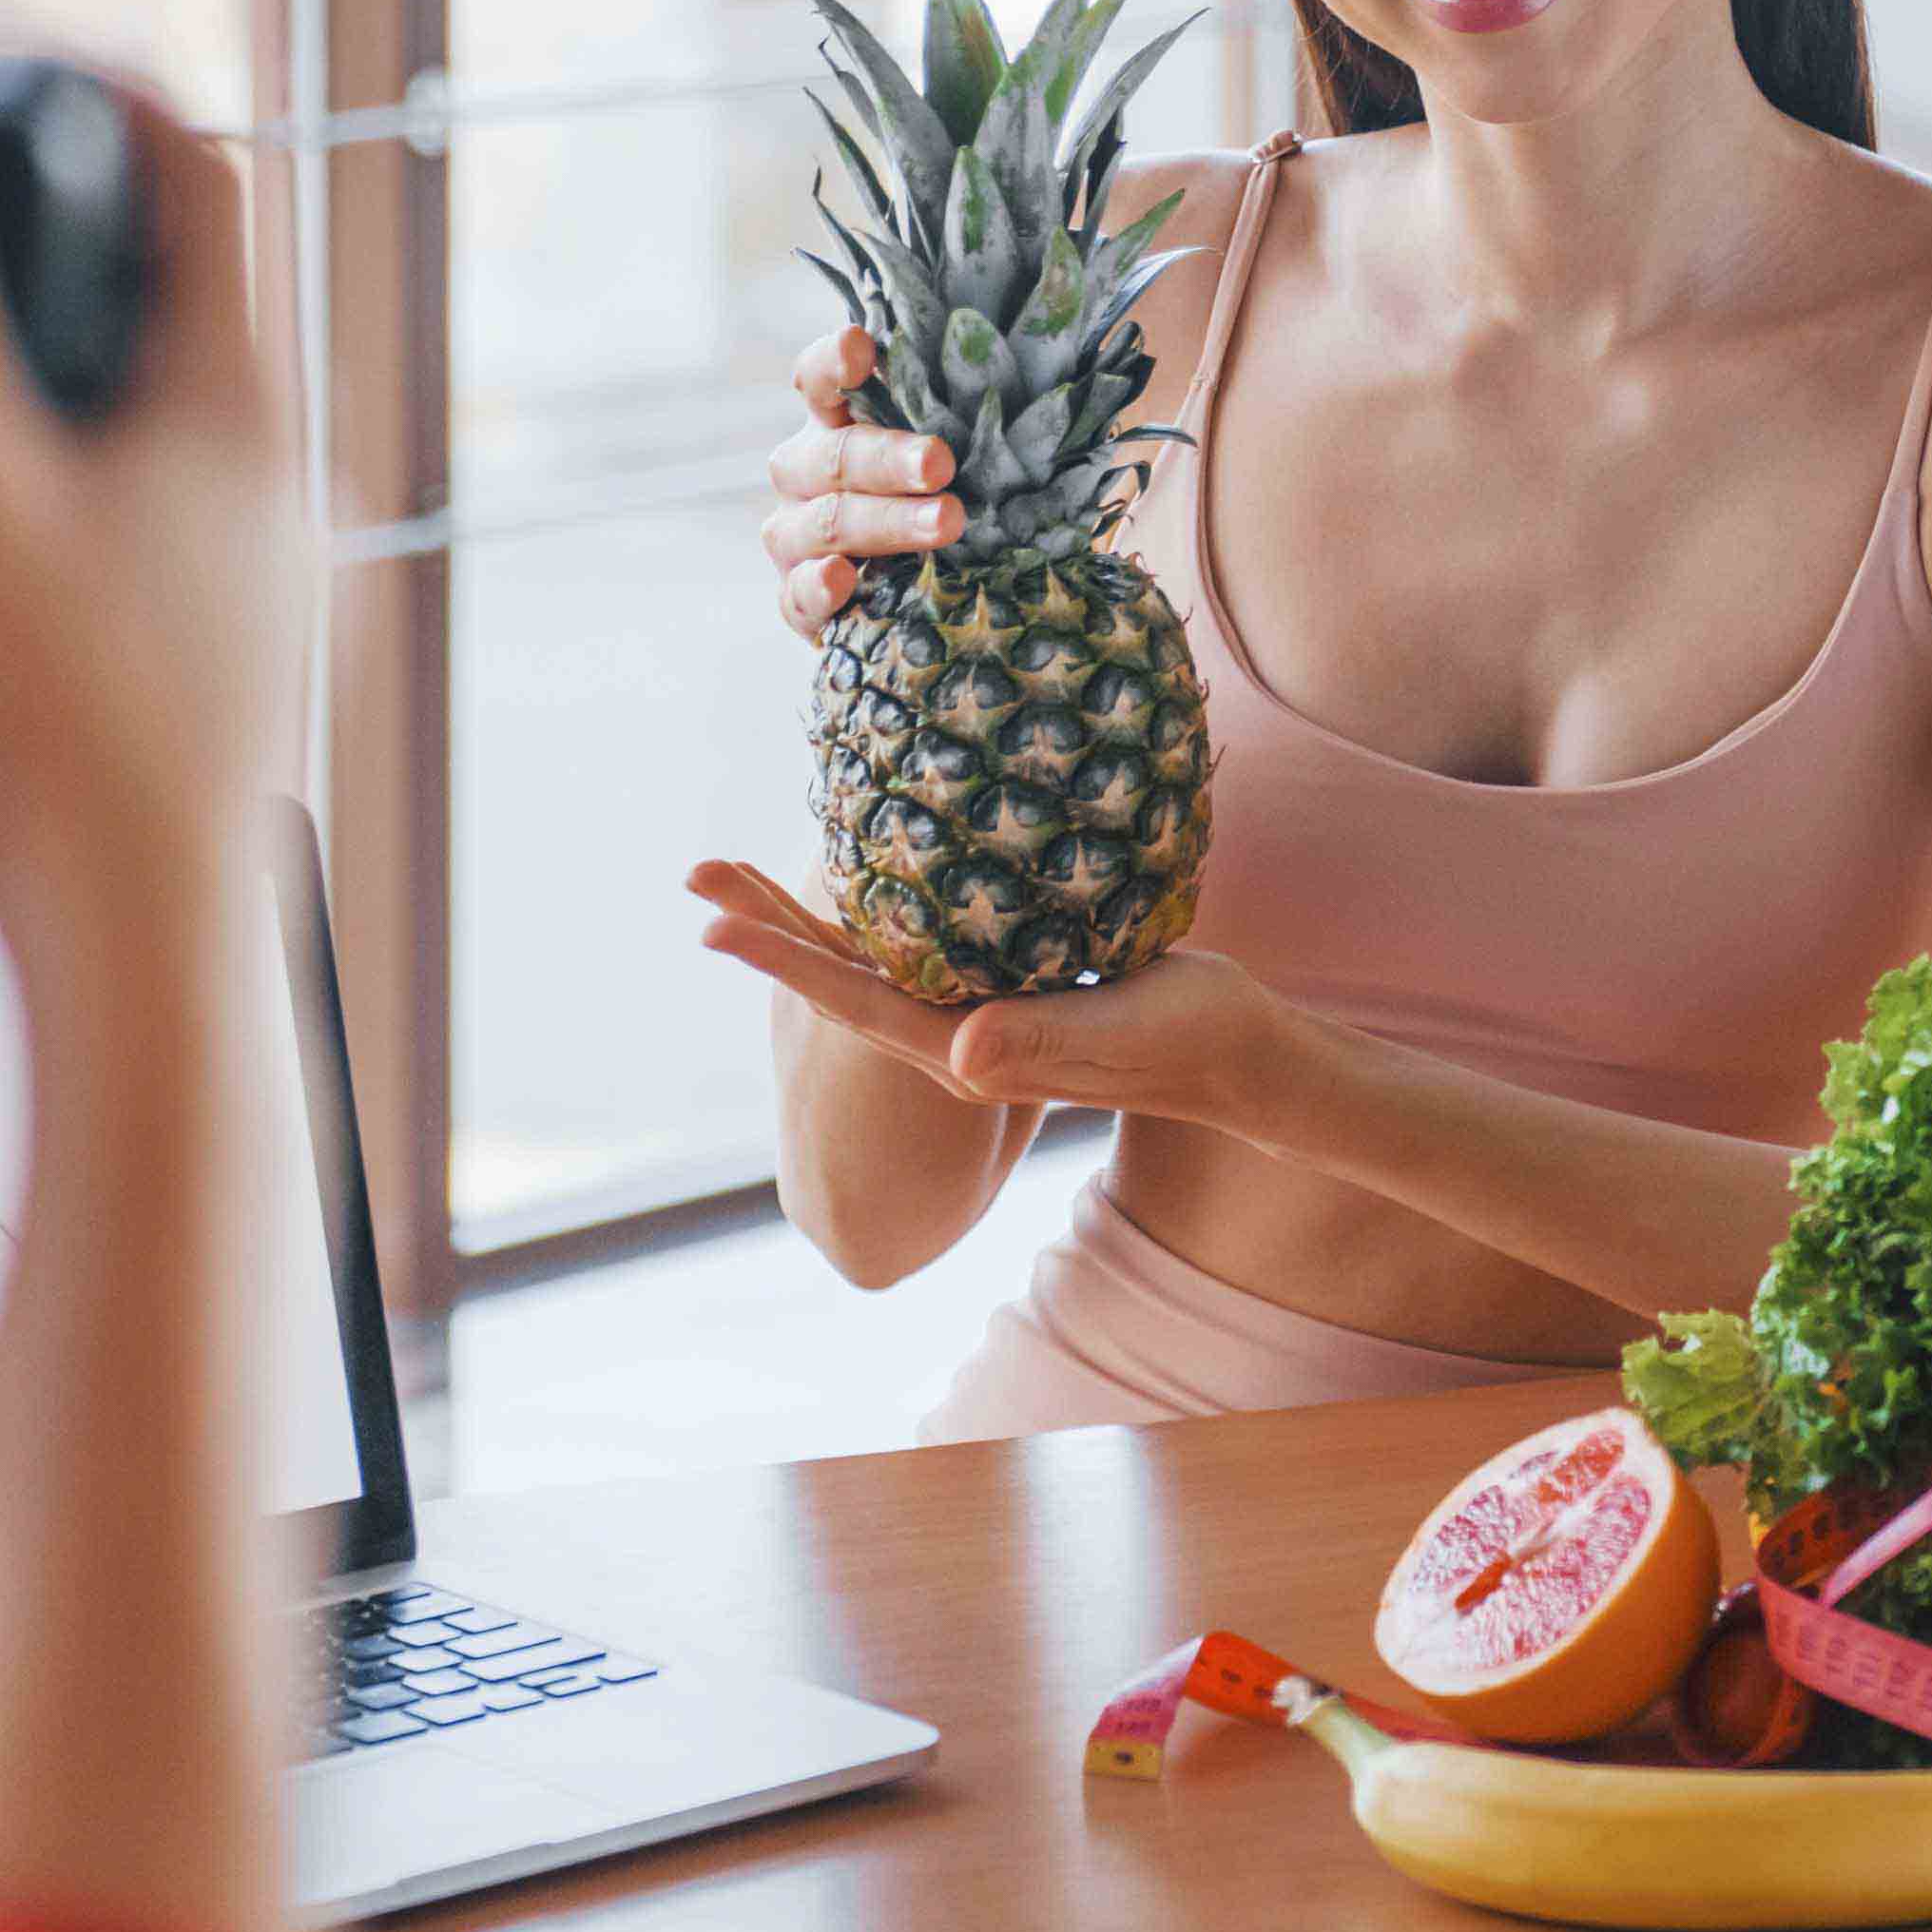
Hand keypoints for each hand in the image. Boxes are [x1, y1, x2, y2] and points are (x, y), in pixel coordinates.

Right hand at [0, 96, 297, 944]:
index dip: (100, 91)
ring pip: (141, 428)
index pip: (201, 173)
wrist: (137, 972)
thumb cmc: (61, 748)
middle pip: (166, 297)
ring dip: (34, 386)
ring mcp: (249, 594)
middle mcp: (272, 488)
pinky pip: (122, 541)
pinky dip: (36, 508)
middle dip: (43, 244)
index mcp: (235, 406)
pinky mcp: (205, 686)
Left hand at [688, 860, 1304, 1129]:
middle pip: (838, 977)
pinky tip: (856, 872)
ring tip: (739, 872)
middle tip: (694, 876)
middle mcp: (952, 1037)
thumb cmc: (1184, 1045)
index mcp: (964, 1054)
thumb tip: (958, 1053)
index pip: (852, 1003)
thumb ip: (1038, 1047)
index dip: (782, 963)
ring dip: (801, 916)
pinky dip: (869, 908)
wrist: (1236, 1059)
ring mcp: (974, 1013)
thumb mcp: (1115, 1038)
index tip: (712, 926)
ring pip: (867, 957)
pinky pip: (913, 944)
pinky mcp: (1003, 986)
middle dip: (766, 926)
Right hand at [760, 327, 959, 639]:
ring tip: (947, 522)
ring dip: (884, 521)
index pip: (819, 381)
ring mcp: (794, 537)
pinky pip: (797, 594)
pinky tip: (844, 578)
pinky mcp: (796, 598)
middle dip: (889, 459)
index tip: (861, 346)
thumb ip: (975, 429)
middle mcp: (805, 473)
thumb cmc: (945, 505)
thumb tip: (1050, 396)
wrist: (921, 599)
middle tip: (941, 463)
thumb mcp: (962, 463)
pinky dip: (819, 586)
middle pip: (833, 455)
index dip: (834, 363)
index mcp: (836, 425)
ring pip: (825, 522)